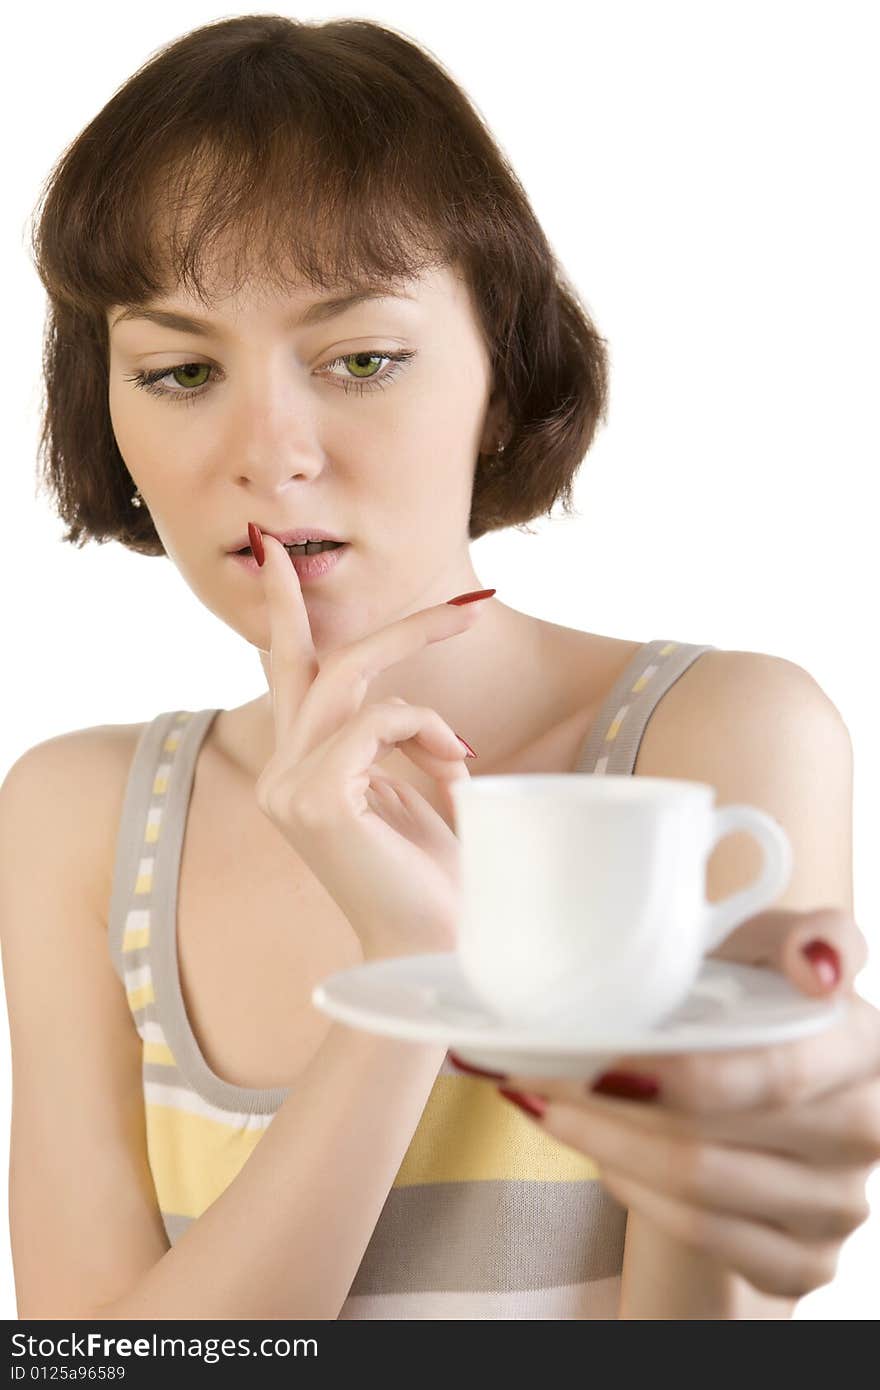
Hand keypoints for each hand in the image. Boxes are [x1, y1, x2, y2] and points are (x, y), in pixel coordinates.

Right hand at [253, 528, 492, 958]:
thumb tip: (402, 700)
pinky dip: (426, 737)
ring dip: (426, 697)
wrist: (434, 943)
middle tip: (469, 603)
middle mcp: (280, 772)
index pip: (286, 672)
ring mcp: (289, 785)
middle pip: (321, 659)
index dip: (282, 608)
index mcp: (295, 768)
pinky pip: (379, 721)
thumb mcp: (403, 788)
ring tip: (462, 754)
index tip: (277, 552)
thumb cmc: (428, 872)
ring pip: (354, 680)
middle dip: (395, 626)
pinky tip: (451, 780)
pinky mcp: (315, 797)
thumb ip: (381, 738)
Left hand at [456, 907, 879, 1298]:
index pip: (776, 1074)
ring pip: (699, 1190)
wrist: (768, 1092)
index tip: (600, 1060)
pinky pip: (703, 1235)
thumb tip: (813, 961)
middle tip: (534, 1075)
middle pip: (717, 1135)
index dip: (685, 1075)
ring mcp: (839, 1202)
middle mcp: (866, 1129)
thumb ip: (789, 936)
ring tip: (546, 1105)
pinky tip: (602, 1153)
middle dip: (609, 1105)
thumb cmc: (756, 1006)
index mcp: (862, 1043)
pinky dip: (635, 1192)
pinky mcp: (806, 1258)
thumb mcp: (765, 951)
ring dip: (605, 1146)